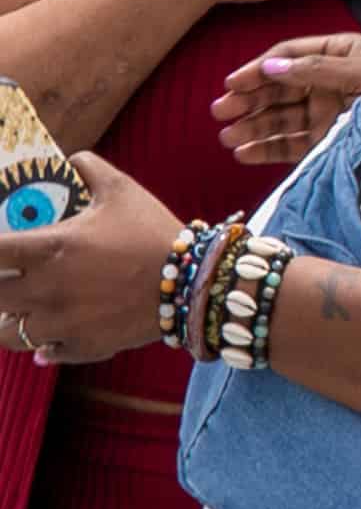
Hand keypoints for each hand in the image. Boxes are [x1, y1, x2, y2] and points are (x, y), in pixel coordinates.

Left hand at [0, 155, 190, 367]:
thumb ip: (91, 169)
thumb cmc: (153, 232)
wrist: (193, 281)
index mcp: (49, 248)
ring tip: (21, 312)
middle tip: (8, 280)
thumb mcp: (123, 191)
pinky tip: (51, 335)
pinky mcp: (81, 345)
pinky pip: (45, 352)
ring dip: (10, 322)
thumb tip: (75, 156)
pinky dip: (44, 345)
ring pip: (8, 334)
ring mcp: (61, 322)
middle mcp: (45, 289)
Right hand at [214, 35, 360, 167]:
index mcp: (336, 54)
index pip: (287, 58)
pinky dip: (268, 149)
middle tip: (221, 112)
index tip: (232, 83)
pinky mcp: (329, 138)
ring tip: (228, 137)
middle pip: (278, 89)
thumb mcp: (359, 70)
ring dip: (253, 127)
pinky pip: (292, 143)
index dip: (258, 70)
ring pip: (280, 118)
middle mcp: (327, 81)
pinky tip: (245, 153)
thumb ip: (315, 69)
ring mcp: (327, 111)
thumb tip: (271, 67)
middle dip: (248, 100)